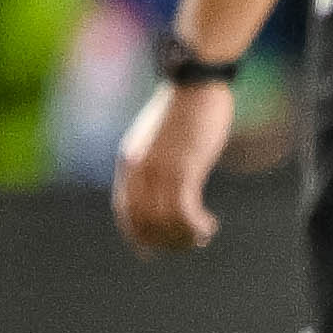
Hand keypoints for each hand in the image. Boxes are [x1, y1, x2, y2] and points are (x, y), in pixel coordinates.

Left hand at [113, 76, 232, 252]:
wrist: (196, 81)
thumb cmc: (184, 108)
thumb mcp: (159, 138)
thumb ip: (154, 160)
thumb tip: (162, 183)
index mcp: (129, 162)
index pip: (124, 211)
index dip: (136, 235)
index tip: (151, 251)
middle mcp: (139, 170)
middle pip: (143, 223)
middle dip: (166, 242)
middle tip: (188, 244)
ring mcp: (159, 170)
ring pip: (163, 223)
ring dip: (183, 238)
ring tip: (201, 237)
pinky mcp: (183, 169)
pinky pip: (183, 212)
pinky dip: (195, 227)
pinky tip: (208, 226)